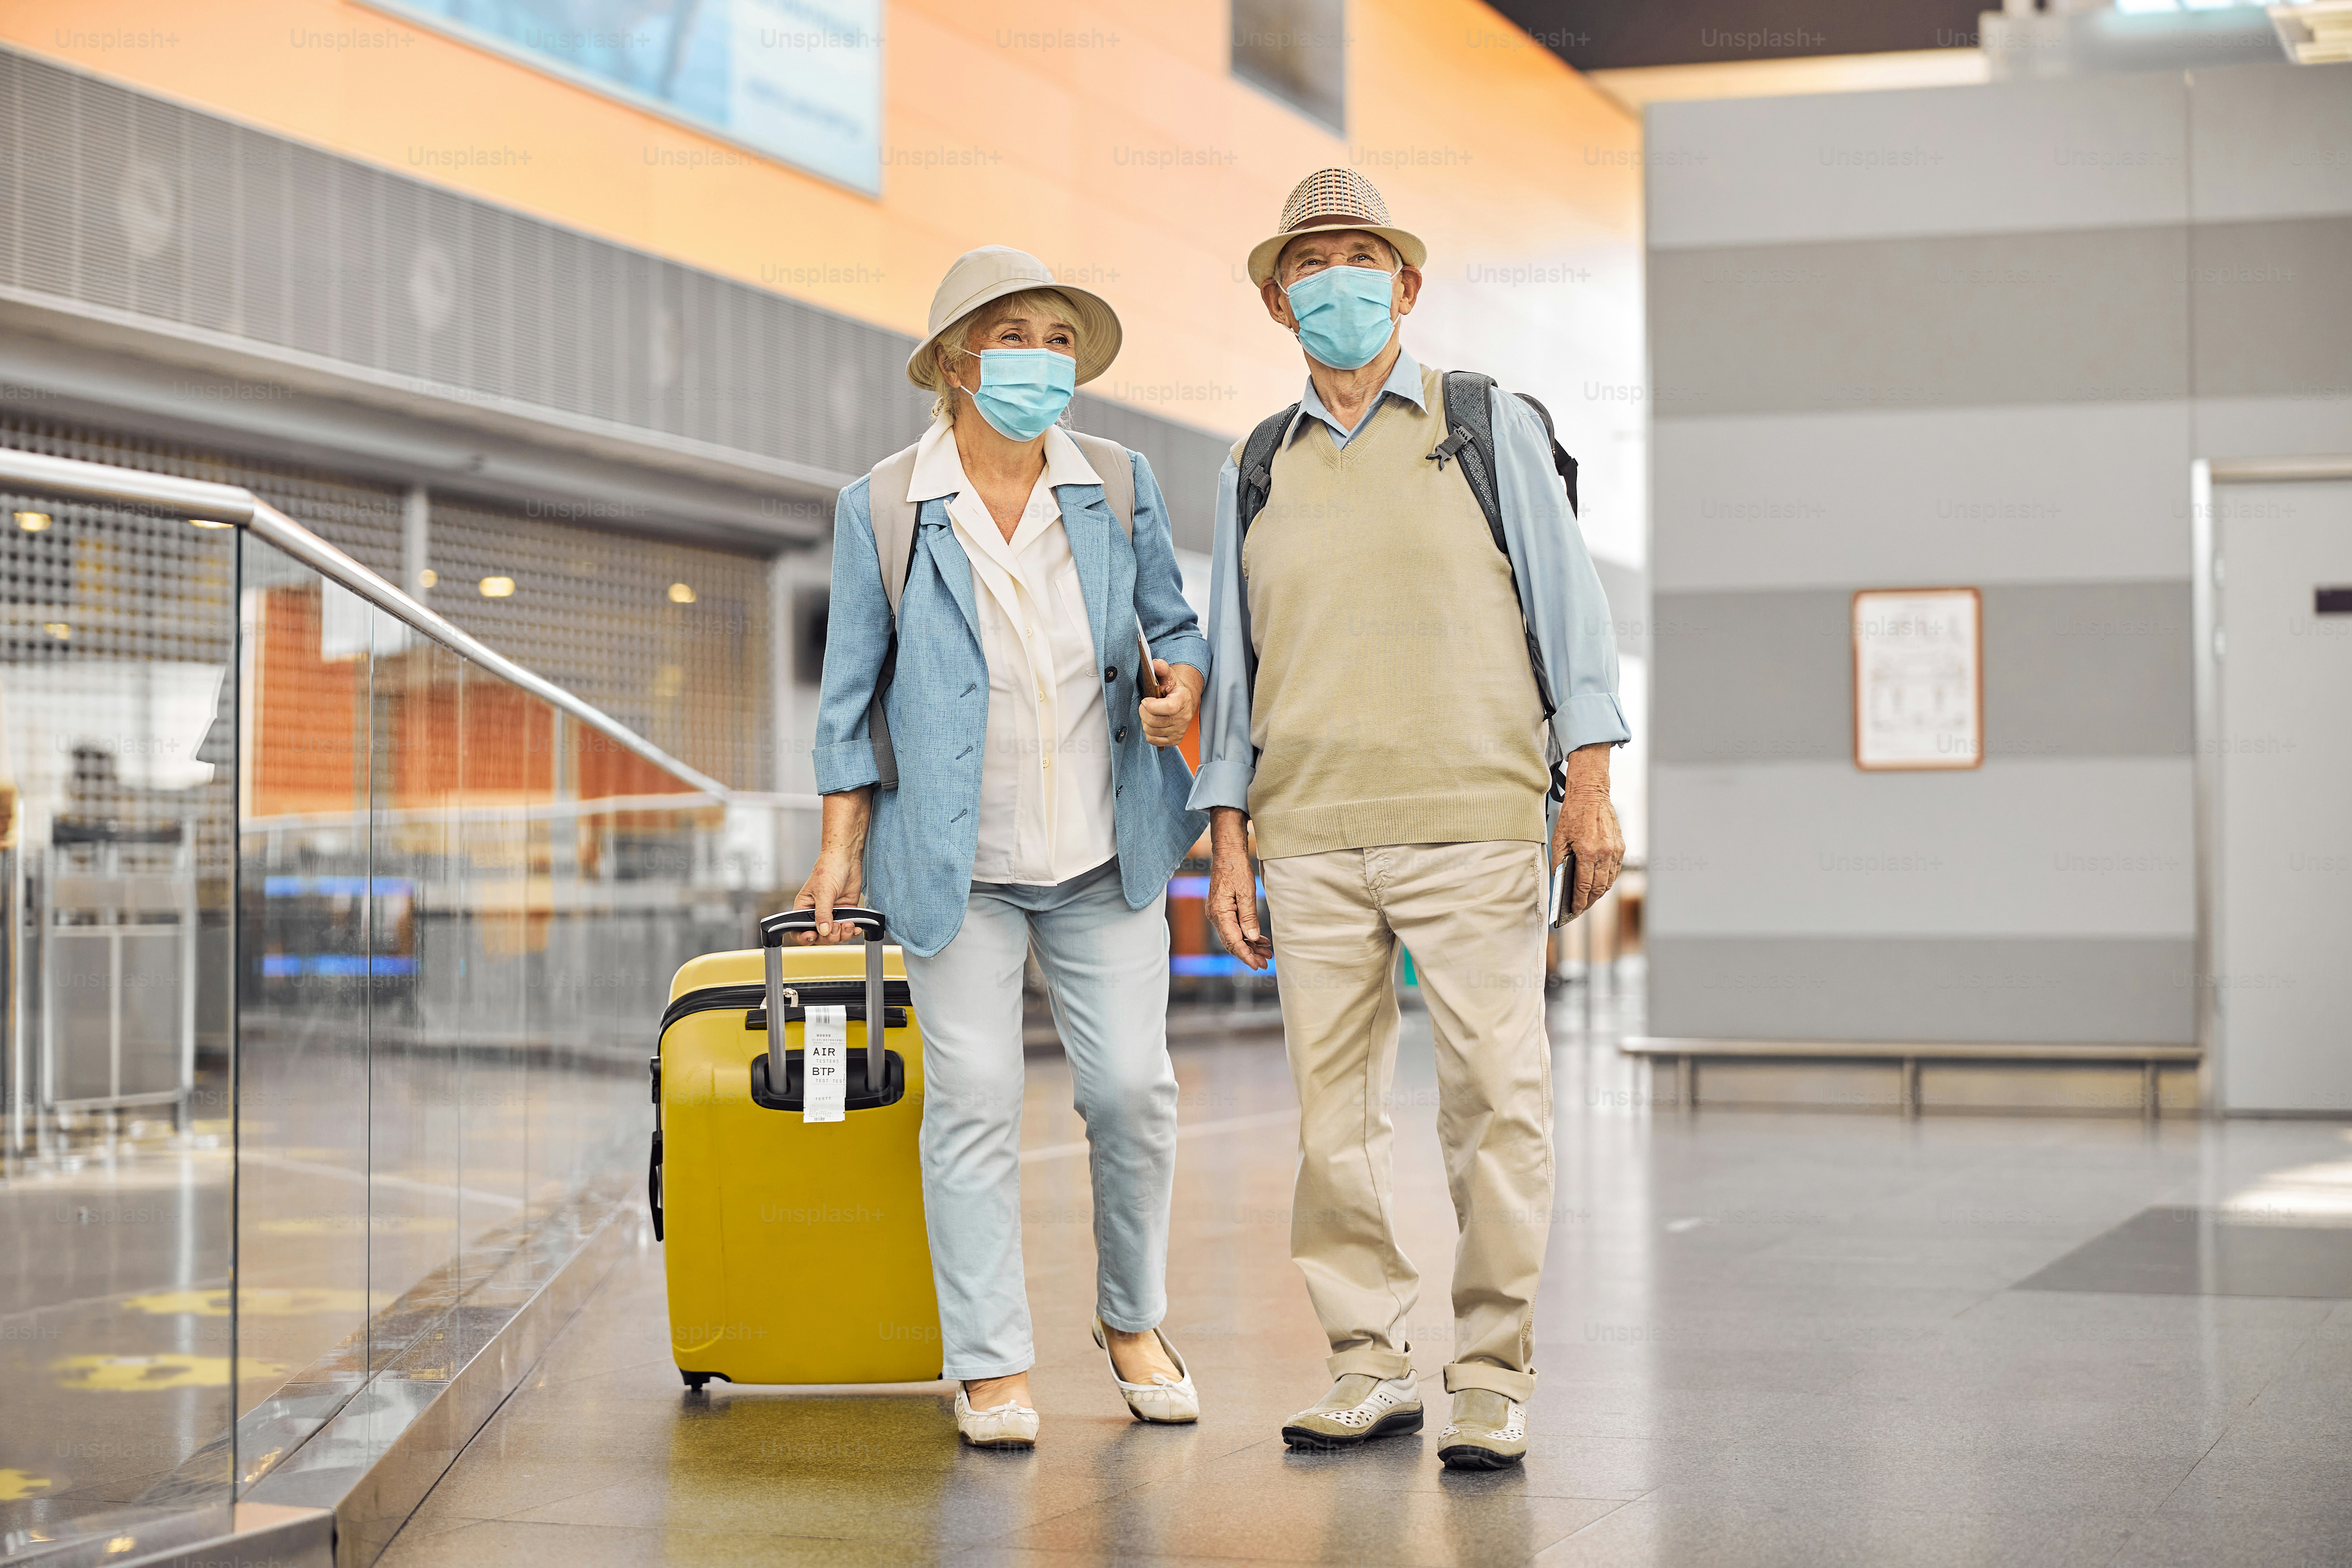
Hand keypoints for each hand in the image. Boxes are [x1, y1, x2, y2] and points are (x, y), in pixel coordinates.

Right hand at [791, 789, 870, 944]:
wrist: (847, 858)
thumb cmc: (829, 868)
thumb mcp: (824, 892)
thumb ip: (823, 913)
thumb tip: (823, 932)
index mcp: (804, 908)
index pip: (798, 929)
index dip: (804, 937)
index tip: (813, 937)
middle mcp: (817, 913)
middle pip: (820, 936)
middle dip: (830, 936)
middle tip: (837, 928)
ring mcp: (832, 914)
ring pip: (835, 935)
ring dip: (842, 934)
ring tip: (848, 924)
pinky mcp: (845, 912)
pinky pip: (847, 928)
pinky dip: (852, 930)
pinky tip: (856, 927)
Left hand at [1139, 660, 1201, 747]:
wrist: (1184, 703)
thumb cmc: (1173, 689)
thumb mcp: (1169, 676)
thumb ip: (1161, 668)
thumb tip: (1154, 663)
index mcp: (1183, 700)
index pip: (1168, 708)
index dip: (1152, 706)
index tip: (1145, 700)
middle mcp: (1184, 717)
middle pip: (1155, 721)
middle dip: (1143, 712)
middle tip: (1144, 706)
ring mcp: (1180, 730)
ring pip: (1152, 731)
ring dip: (1145, 722)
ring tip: (1149, 714)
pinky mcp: (1175, 740)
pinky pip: (1153, 740)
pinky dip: (1148, 732)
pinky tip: (1152, 723)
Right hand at [1206, 808, 1270, 970]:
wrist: (1227, 852)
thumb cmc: (1236, 868)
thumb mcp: (1246, 892)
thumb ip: (1248, 916)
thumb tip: (1252, 938)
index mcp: (1219, 913)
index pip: (1233, 941)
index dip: (1246, 956)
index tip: (1257, 965)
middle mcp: (1215, 916)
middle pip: (1232, 942)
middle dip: (1249, 954)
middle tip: (1266, 963)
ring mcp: (1218, 913)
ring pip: (1234, 936)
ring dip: (1249, 946)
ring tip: (1267, 953)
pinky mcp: (1223, 909)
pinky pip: (1234, 927)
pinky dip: (1247, 935)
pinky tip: (1260, 939)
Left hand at [1553, 743, 1624, 917]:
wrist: (1591, 795)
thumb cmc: (1573, 814)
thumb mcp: (1559, 838)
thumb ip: (1559, 861)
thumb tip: (1560, 880)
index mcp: (1588, 852)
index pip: (1584, 886)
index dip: (1580, 902)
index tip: (1574, 910)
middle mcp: (1604, 853)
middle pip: (1599, 888)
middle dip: (1589, 901)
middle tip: (1580, 908)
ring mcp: (1615, 851)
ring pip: (1609, 881)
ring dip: (1599, 892)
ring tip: (1588, 898)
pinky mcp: (1620, 847)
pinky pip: (1615, 870)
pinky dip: (1607, 879)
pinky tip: (1598, 882)